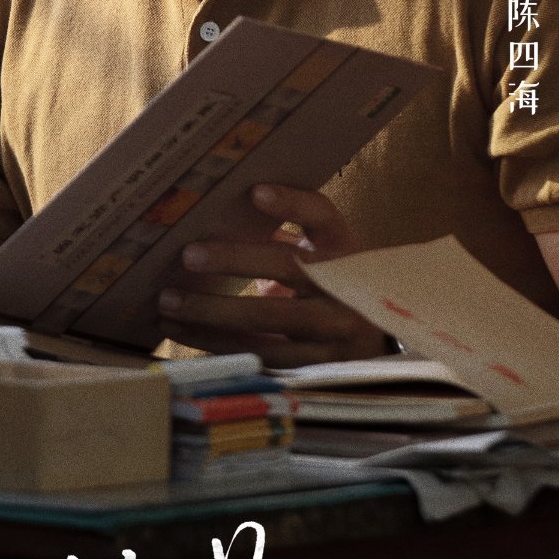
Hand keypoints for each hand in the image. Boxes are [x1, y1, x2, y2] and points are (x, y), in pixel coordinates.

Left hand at [156, 183, 383, 367]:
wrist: (389, 341)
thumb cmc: (338, 287)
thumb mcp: (325, 256)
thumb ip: (284, 241)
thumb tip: (211, 223)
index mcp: (343, 247)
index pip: (321, 215)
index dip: (291, 203)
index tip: (255, 192)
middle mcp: (342, 285)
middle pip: (285, 266)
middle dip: (232, 259)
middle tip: (187, 255)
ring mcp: (333, 330)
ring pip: (265, 320)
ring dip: (211, 312)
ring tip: (169, 303)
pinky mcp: (317, 366)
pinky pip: (259, 356)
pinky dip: (217, 345)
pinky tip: (183, 333)